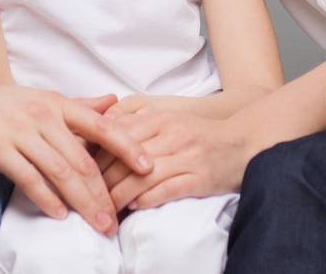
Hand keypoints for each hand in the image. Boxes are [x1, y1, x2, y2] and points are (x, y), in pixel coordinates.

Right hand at [0, 81, 148, 236]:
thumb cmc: (0, 104)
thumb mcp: (41, 99)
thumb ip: (78, 106)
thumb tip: (114, 102)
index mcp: (57, 103)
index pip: (100, 124)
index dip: (126, 146)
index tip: (148, 167)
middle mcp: (42, 115)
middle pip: (82, 158)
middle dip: (103, 192)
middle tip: (117, 220)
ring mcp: (20, 131)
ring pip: (60, 170)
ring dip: (82, 202)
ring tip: (97, 224)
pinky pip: (28, 176)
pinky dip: (46, 197)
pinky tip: (59, 214)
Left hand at [99, 107, 250, 211]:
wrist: (241, 142)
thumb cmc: (199, 135)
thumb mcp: (169, 120)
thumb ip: (140, 125)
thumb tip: (104, 138)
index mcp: (162, 117)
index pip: (120, 133)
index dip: (99, 153)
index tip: (83, 170)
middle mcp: (172, 134)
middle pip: (127, 156)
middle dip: (104, 178)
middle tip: (89, 195)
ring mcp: (186, 156)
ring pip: (143, 176)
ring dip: (120, 194)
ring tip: (107, 206)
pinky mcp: (199, 178)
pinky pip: (167, 189)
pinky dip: (147, 199)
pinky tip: (134, 206)